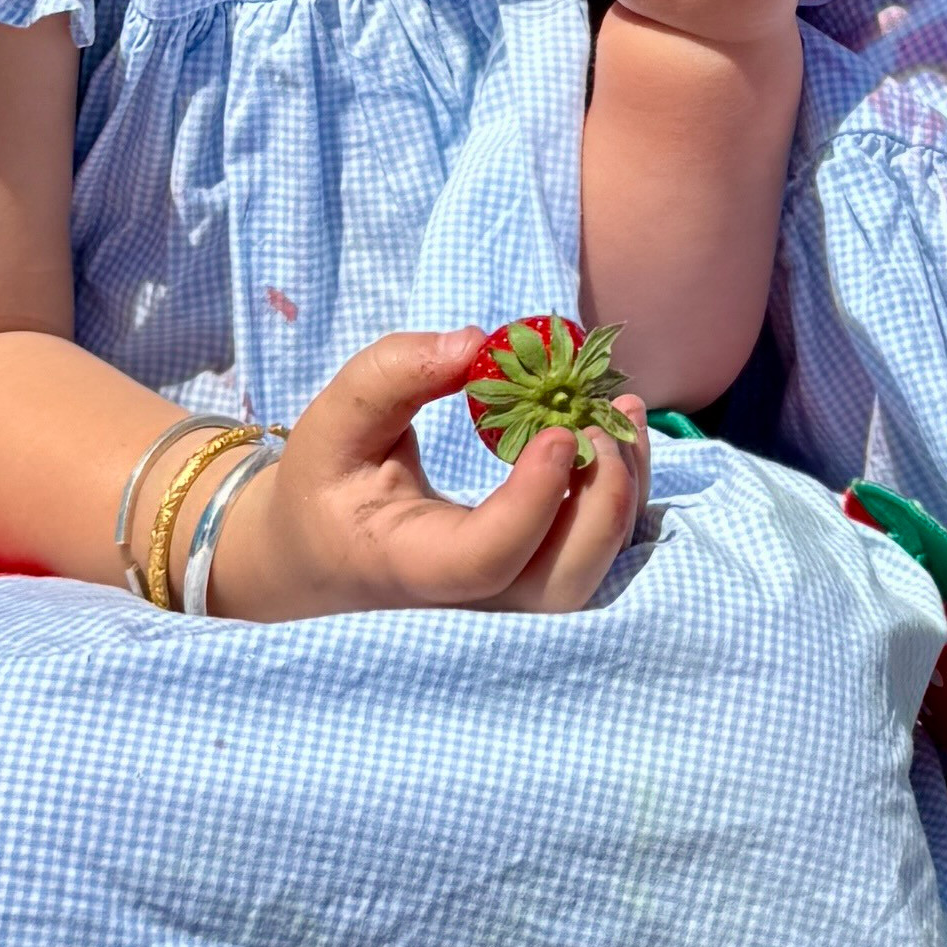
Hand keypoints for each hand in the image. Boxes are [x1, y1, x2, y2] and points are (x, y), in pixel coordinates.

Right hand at [209, 328, 646, 618]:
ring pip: (591, 575)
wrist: (324, 556)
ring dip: (622, 496)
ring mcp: (507, 603)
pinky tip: (615, 436)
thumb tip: (478, 343)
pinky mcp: (532, 584)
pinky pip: (594, 557)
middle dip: (602, 503)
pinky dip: (618, 499)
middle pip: (562, 584)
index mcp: (411, 568)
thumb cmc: (328, 488)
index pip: (486, 561)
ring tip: (622, 413)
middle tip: (598, 421)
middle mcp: (469, 604)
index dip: (532, 503)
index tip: (554, 432)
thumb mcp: (334, 423)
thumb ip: (392, 375)